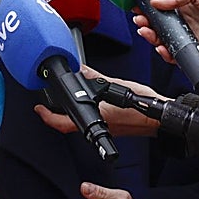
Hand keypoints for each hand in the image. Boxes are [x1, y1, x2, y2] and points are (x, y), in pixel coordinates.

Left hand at [34, 68, 162, 137]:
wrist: (159, 118)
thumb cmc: (143, 105)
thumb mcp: (116, 85)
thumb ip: (95, 77)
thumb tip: (81, 69)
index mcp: (96, 118)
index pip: (63, 123)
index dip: (47, 117)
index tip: (38, 109)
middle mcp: (98, 126)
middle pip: (68, 125)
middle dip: (56, 115)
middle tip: (46, 105)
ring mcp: (106, 128)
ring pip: (80, 124)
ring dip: (70, 114)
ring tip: (63, 103)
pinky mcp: (113, 126)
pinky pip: (93, 121)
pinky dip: (85, 112)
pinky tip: (88, 103)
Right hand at [134, 0, 198, 54]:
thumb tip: (154, 1)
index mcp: (185, 6)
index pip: (162, 11)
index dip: (149, 12)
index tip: (138, 11)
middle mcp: (188, 22)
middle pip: (162, 28)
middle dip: (148, 27)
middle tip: (141, 23)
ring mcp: (194, 36)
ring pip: (168, 42)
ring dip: (155, 40)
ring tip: (147, 34)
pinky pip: (182, 54)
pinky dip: (170, 54)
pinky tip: (162, 48)